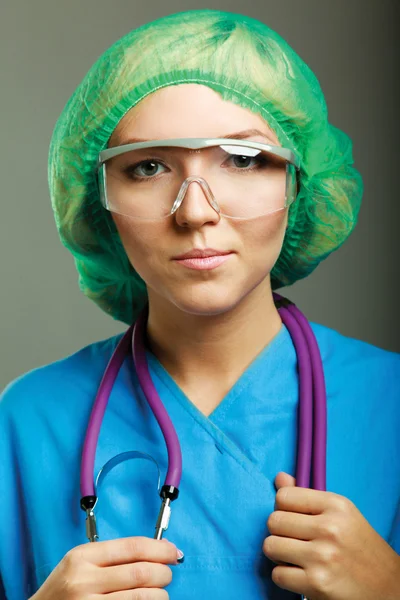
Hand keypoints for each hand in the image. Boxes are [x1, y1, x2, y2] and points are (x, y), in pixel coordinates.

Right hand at [30, 536, 181, 598]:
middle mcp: (84, 581)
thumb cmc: (62, 591)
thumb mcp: (79, 563)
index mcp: (82, 557)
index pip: (132, 547)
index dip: (160, 549)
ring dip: (160, 595)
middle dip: (163, 572)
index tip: (174, 552)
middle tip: (168, 574)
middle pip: (141, 572)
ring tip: (160, 593)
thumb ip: (112, 556)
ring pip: (142, 598)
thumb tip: (158, 551)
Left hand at [263, 472, 399, 599]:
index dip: (283, 508)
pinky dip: (285, 576)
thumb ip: (306, 497)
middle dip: (280, 532)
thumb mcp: (341, 514)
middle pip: (273, 521)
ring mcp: (322, 556)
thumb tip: (279, 478)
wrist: (388, 586)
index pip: (283, 496)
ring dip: (279, 554)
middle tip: (295, 540)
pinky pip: (278, 574)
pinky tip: (302, 575)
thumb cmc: (359, 547)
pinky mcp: (317, 583)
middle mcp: (329, 528)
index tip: (294, 518)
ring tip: (296, 557)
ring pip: (270, 546)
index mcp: (335, 505)